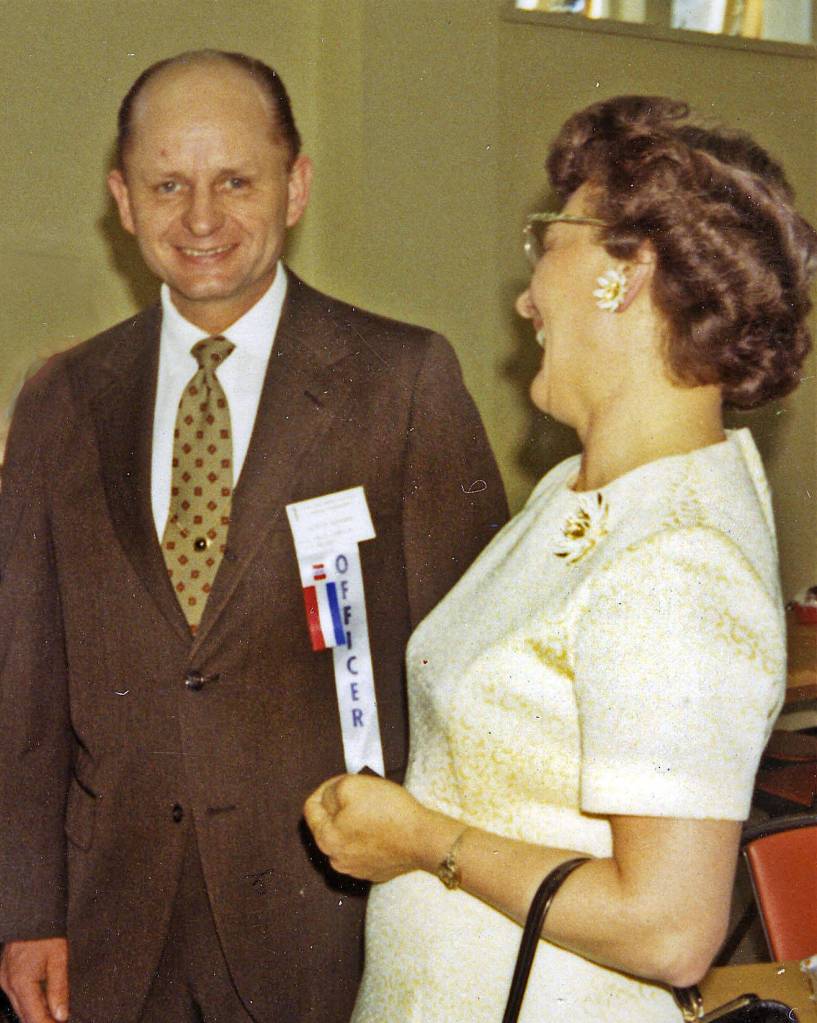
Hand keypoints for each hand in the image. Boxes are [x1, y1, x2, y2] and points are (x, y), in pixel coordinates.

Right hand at [0, 938, 68, 1022]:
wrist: (32, 913)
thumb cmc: (47, 933)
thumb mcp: (59, 959)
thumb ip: (59, 989)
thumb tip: (61, 1016)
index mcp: (21, 982)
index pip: (34, 1016)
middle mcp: (8, 984)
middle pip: (24, 1015)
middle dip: (41, 1022)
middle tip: (59, 1022)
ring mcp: (4, 980)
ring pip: (19, 1007)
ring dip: (35, 1014)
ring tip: (53, 1017)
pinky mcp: (5, 975)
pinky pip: (16, 996)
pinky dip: (29, 1002)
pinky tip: (43, 1004)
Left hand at [304, 773, 434, 882]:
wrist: (423, 839)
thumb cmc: (387, 810)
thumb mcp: (351, 785)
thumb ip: (330, 790)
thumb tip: (326, 797)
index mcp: (326, 839)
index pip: (310, 808)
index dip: (324, 787)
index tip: (342, 781)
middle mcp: (336, 860)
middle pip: (328, 824)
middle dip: (340, 806)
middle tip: (361, 794)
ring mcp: (356, 870)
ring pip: (346, 838)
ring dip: (354, 822)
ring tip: (374, 810)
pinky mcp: (375, 872)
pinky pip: (364, 849)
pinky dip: (369, 837)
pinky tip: (383, 827)